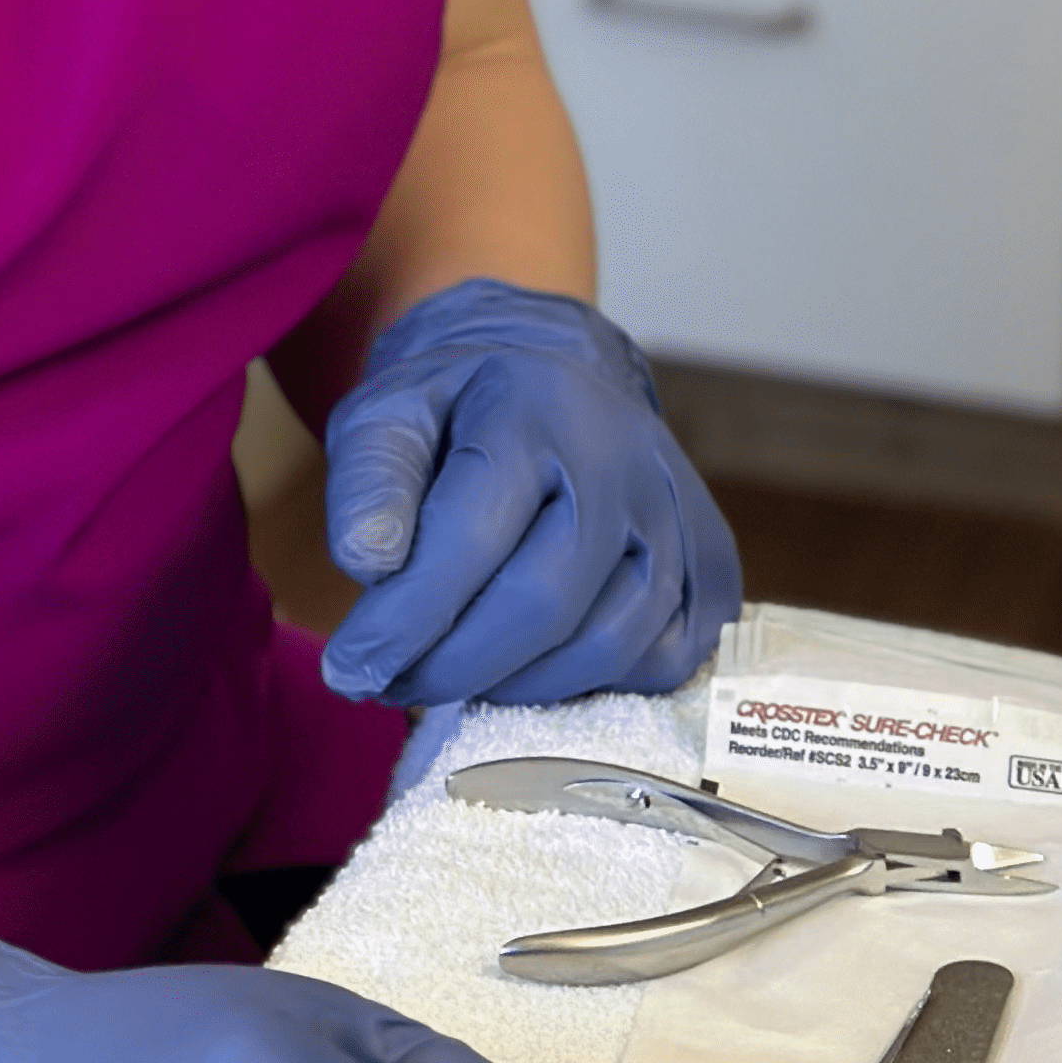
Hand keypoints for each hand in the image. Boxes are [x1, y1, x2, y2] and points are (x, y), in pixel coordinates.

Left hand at [319, 278, 740, 712]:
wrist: (553, 376)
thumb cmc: (458, 409)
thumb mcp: (389, 413)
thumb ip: (369, 480)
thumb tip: (369, 563)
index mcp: (534, 408)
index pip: (469, 536)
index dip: (406, 619)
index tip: (350, 670)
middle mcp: (623, 458)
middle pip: (545, 602)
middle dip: (455, 665)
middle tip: (394, 683)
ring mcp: (678, 513)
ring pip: (608, 644)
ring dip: (518, 685)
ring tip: (454, 673)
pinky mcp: (711, 563)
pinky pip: (662, 660)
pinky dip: (592, 684)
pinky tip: (532, 666)